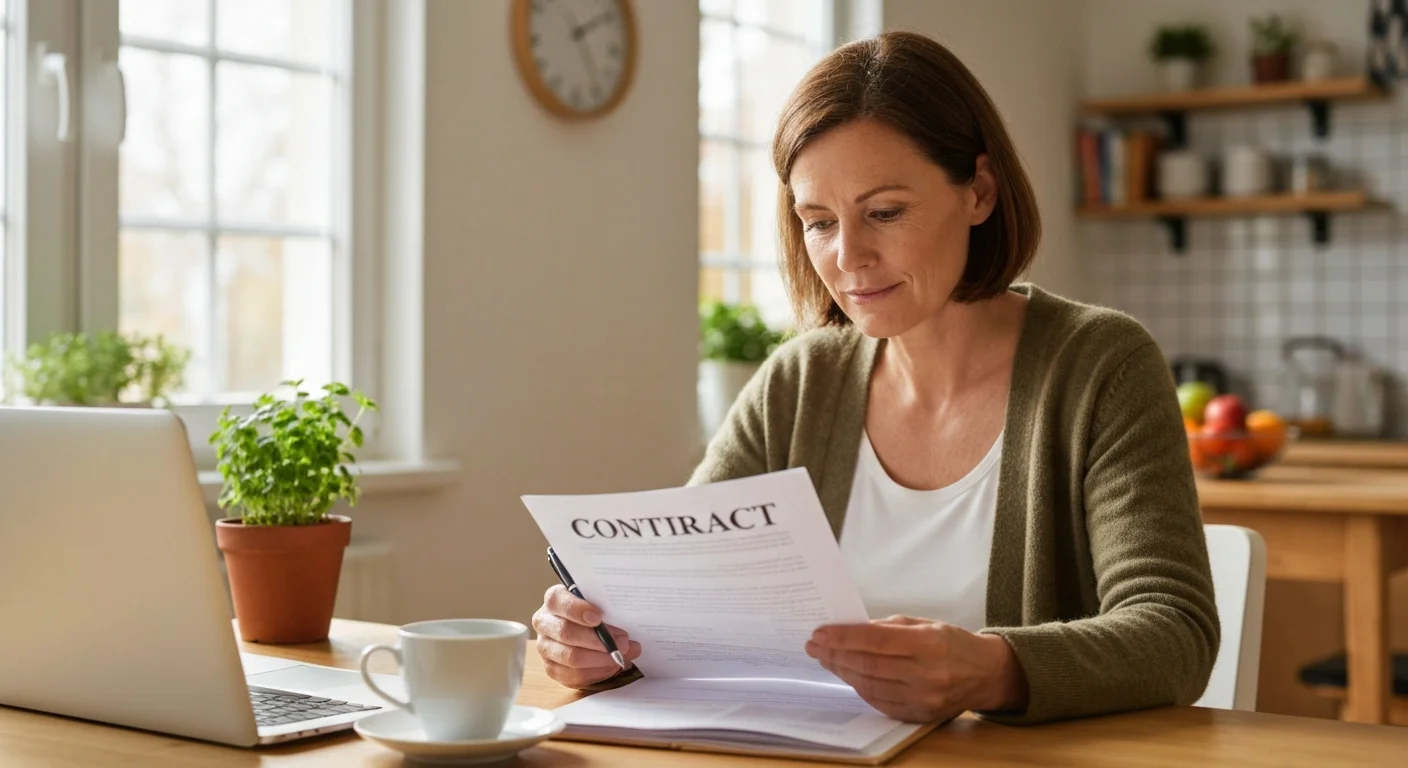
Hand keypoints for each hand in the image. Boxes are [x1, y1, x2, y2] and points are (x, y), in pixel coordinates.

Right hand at [532, 585, 641, 688]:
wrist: (582, 629)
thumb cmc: (594, 613)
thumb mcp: (601, 606)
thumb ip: (613, 617)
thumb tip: (633, 645)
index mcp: (554, 600)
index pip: (557, 601)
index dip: (577, 610)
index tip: (598, 618)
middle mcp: (544, 622)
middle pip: (565, 632)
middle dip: (598, 640)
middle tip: (623, 642)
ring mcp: (545, 647)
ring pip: (570, 657)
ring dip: (600, 659)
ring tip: (619, 657)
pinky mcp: (551, 668)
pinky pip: (573, 675)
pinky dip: (596, 672)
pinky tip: (611, 667)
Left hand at [805, 615, 1027, 722]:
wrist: (986, 674)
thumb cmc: (952, 642)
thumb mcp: (924, 623)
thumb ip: (887, 628)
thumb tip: (849, 631)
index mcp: (929, 644)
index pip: (874, 641)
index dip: (843, 638)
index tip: (820, 633)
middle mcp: (926, 674)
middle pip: (868, 665)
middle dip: (835, 655)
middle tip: (814, 646)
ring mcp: (923, 699)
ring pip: (869, 686)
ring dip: (843, 672)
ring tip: (827, 659)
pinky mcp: (919, 716)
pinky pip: (879, 703)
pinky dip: (860, 688)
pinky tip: (848, 675)